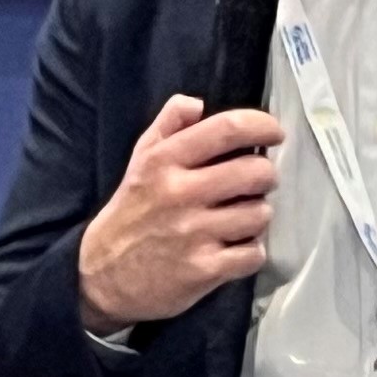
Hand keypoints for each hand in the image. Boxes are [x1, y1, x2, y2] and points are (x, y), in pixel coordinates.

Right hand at [78, 95, 285, 329]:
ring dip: (258, 217)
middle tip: (257, 183)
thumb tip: (197, 102)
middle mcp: (180, 193)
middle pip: (256, 172)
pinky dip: (251, 252)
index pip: (226, 129)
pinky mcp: (203, 269)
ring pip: (260, 214)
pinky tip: (235, 249)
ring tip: (241, 219)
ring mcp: (193, 233)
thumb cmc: (131, 212)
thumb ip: (168, 125)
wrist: (102, 274)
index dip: (262, 126)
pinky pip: (254, 254)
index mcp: (165, 161)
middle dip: (265, 176)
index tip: (275, 133)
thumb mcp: (140, 160)